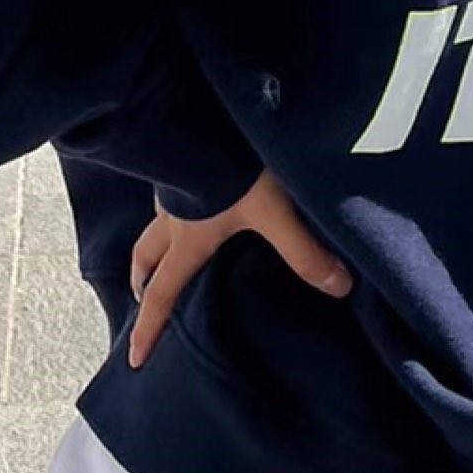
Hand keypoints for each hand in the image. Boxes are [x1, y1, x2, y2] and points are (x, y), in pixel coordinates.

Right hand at [127, 168, 352, 368]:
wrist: (207, 114)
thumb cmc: (237, 169)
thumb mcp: (275, 213)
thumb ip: (304, 252)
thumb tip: (339, 287)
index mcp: (188, 240)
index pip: (163, 294)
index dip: (149, 329)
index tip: (133, 358)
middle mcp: (172, 219)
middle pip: (145, 259)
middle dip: (142, 284)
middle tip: (140, 300)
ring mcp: (171, 188)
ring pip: (151, 226)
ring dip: (149, 248)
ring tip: (155, 256)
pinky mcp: (178, 162)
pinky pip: (165, 196)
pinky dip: (167, 211)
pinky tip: (184, 200)